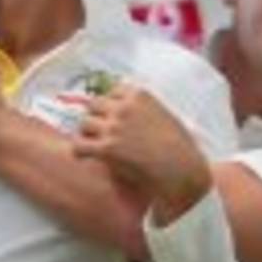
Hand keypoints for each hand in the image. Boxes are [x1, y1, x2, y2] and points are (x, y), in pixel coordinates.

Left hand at [74, 85, 210, 220]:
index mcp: (138, 95)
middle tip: (99, 134)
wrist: (181, 170)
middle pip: (93, 105)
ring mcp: (114, 126)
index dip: (110, 106)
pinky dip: (80, 151)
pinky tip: (87, 158)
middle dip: (96, 118)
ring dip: (87, 135)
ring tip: (94, 147)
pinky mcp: (107, 148)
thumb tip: (131, 112)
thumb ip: (144, 108)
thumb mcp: (163, 114)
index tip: (112, 118)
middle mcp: (124, 107)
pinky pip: (79, 145)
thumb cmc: (179, 147)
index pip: (111, 91)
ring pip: (84, 123)